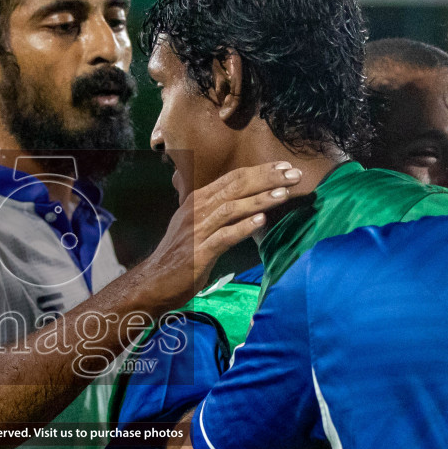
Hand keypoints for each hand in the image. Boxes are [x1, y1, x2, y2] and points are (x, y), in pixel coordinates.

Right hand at [135, 162, 304, 308]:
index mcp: (197, 200)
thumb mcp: (197, 226)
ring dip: (259, 200)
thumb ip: (217, 212)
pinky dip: (242, 228)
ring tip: (283, 194)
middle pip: (235, 187)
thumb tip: (247, 203)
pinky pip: (223, 236)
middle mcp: (196, 210)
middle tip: (293, 175)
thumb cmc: (179, 255)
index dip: (259, 170)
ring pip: (231, 208)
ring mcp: (197, 230)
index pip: (232, 178)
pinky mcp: (198, 252)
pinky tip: (261, 221)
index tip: (284, 166)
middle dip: (266, 179)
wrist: (154, 282)